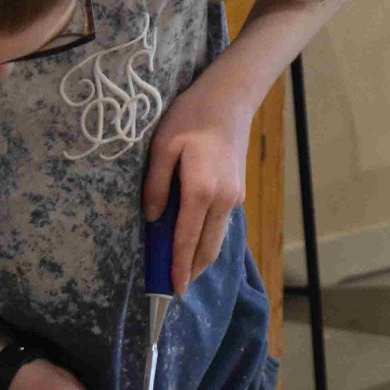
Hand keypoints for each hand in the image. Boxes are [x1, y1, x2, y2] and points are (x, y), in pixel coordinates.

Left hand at [144, 77, 251, 294]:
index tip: (172, 290)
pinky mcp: (237, 191)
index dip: (178, 266)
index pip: (187, 239)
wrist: (230, 99)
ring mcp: (234, 197)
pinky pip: (222, 225)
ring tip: (185, 274)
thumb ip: (156, 185)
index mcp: (202, 191)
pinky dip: (209, 241)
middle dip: (192, 271)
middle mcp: (223, 200)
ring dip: (201, 259)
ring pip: (217, 238)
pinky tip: (197, 244)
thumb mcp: (163, 147)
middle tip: (175, 290)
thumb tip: (152, 218)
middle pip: (208, 247)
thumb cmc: (192, 117)